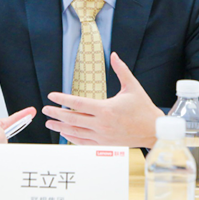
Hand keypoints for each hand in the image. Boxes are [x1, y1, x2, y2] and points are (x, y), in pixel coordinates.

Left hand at [43, 52, 163, 147]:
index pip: (78, 103)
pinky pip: (84, 142)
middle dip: (56, 114)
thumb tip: (114, 55)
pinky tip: (65, 133)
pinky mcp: (104, 144)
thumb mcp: (133, 86)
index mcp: (106, 109)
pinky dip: (72, 138)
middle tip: (45, 110)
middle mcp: (101, 124)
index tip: (52, 96)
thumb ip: (121, 70)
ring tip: (50, 123)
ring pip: (76, 132)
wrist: (153, 130)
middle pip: (73, 119)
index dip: (63, 99)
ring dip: (61, 127)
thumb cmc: (143, 108)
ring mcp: (102, 136)